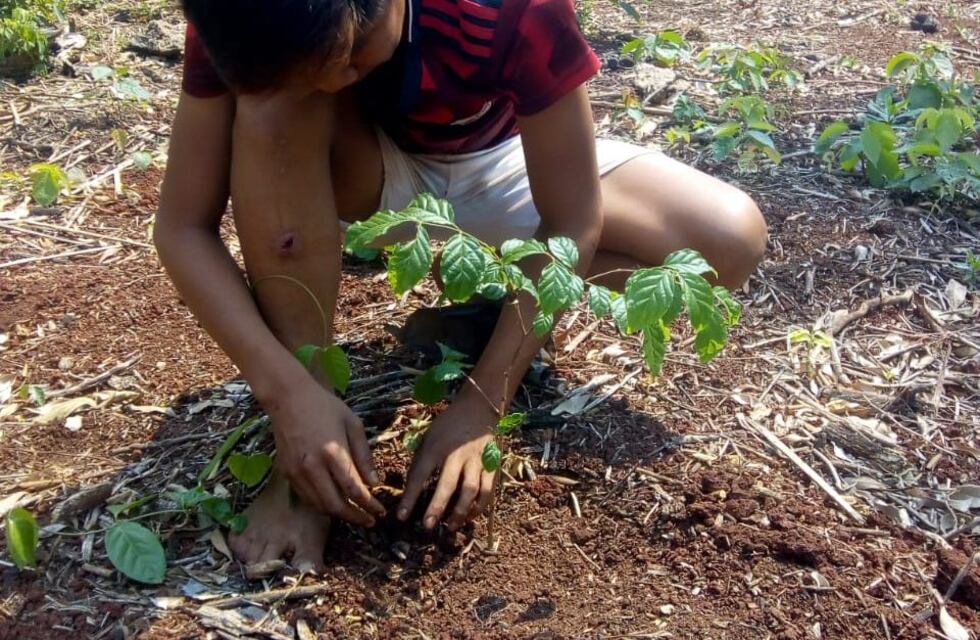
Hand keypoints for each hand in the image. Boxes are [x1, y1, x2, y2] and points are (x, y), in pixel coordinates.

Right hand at [269, 375, 384, 525]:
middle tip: (370, 521)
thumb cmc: (325, 407)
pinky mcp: (287, 473)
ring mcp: (297, 472)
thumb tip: (374, 483)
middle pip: (335, 505)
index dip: (369, 505)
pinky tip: (335, 503)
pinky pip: (307, 498)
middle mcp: (312, 467)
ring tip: (355, 514)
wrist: (288, 398)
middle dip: (355, 517)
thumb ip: (364, 455)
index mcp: (332, 452)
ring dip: (339, 514)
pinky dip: (322, 505)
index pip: (354, 489)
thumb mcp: (353, 425)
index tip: (380, 511)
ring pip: (319, 505)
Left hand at [397, 395, 496, 530]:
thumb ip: (421, 461)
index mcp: (436, 446)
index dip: (409, 497)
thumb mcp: (428, 437)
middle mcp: (457, 454)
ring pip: (470, 490)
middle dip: (437, 507)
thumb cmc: (447, 426)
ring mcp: (476, 460)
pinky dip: (479, 506)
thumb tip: (410, 490)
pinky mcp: (491, 465)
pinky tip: (470, 516)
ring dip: (460, 512)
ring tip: (450, 527)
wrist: (478, 409)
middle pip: (447, 485)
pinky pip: (487, 490)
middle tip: (428, 526)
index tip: (401, 516)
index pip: (420, 474)